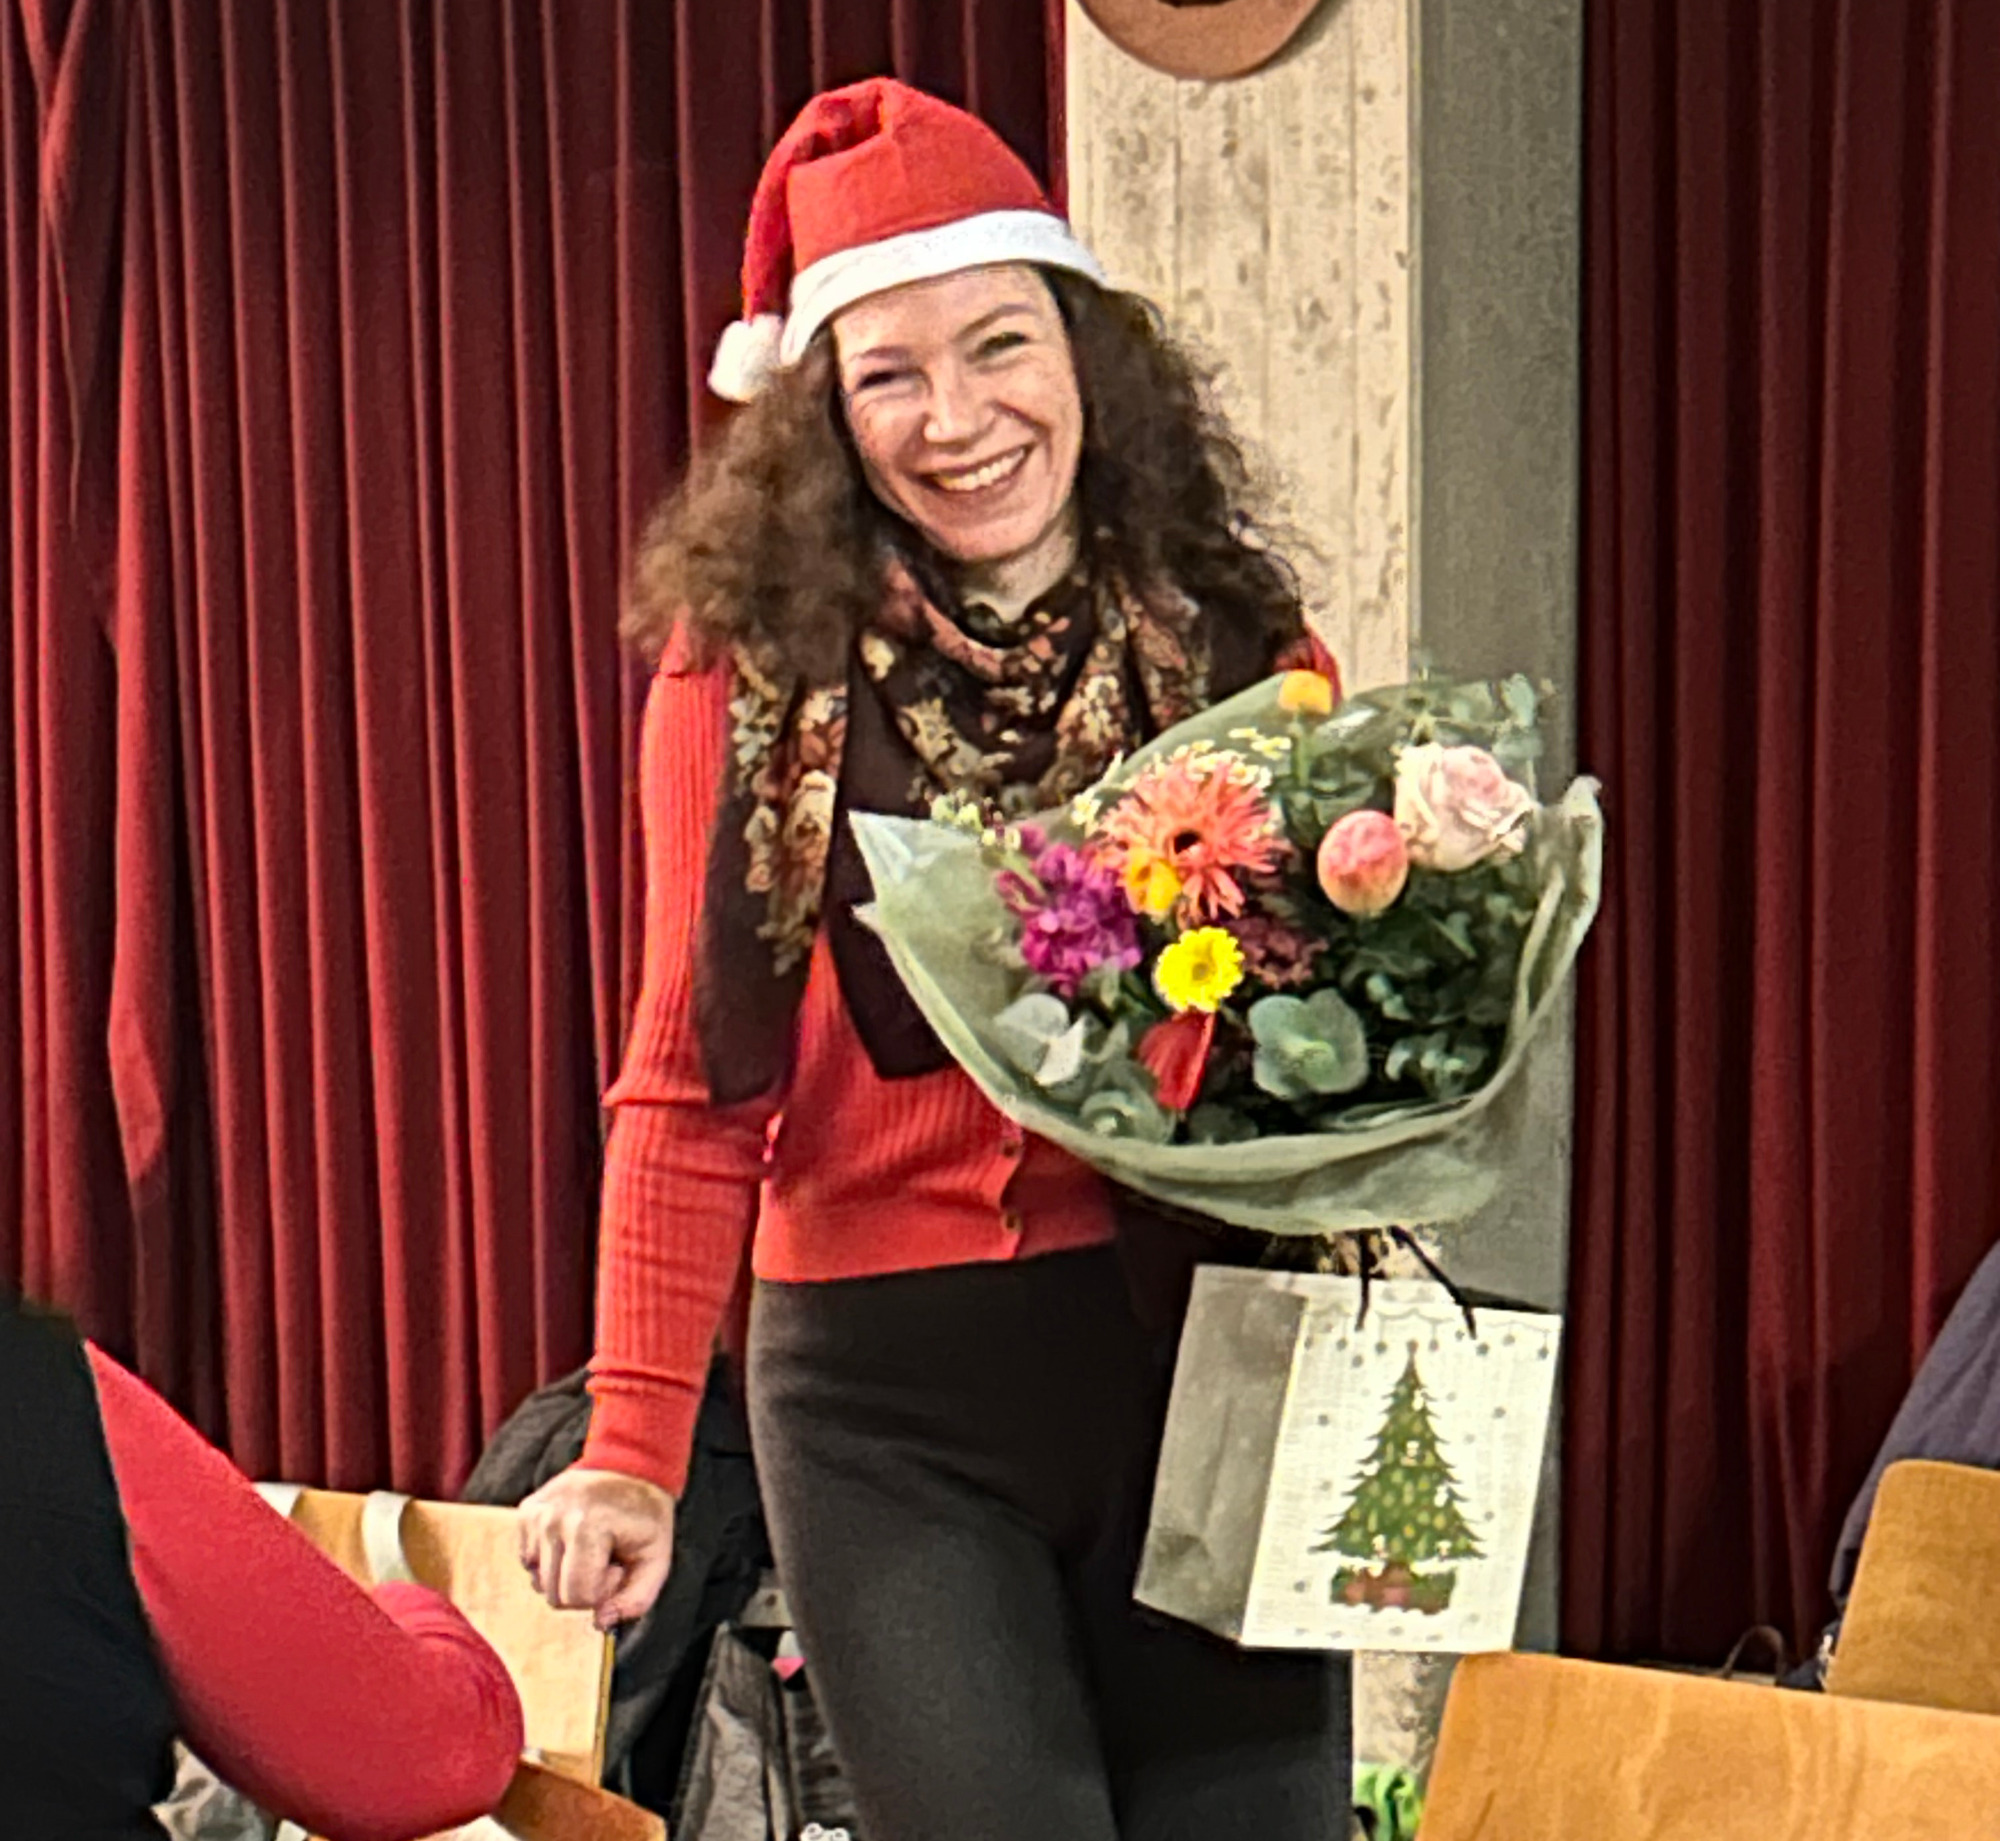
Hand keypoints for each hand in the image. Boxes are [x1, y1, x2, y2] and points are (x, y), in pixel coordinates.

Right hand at [517, 1466, 675, 1632]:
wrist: (628, 1465)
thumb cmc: (644, 1517)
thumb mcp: (656, 1558)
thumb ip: (636, 1600)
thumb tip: (598, 1623)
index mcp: (587, 1527)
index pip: (576, 1597)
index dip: (602, 1592)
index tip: (618, 1566)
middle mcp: (553, 1519)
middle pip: (554, 1595)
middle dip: (583, 1587)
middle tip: (605, 1558)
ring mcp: (535, 1514)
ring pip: (538, 1582)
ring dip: (566, 1574)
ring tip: (591, 1546)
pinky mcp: (525, 1512)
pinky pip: (529, 1562)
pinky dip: (551, 1560)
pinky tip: (573, 1539)